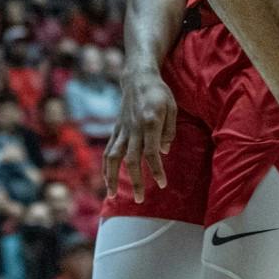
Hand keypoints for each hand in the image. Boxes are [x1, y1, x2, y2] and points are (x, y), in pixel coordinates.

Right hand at [102, 70, 175, 201]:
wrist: (138, 78)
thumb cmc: (159, 93)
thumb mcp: (172, 108)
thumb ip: (169, 131)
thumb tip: (163, 151)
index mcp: (150, 122)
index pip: (152, 152)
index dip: (156, 170)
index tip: (162, 184)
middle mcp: (134, 128)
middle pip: (132, 159)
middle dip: (135, 181)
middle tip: (140, 200)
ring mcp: (122, 130)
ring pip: (114, 157)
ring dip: (112, 177)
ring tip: (112, 195)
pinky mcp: (116, 129)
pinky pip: (109, 150)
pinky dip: (106, 167)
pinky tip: (107, 180)